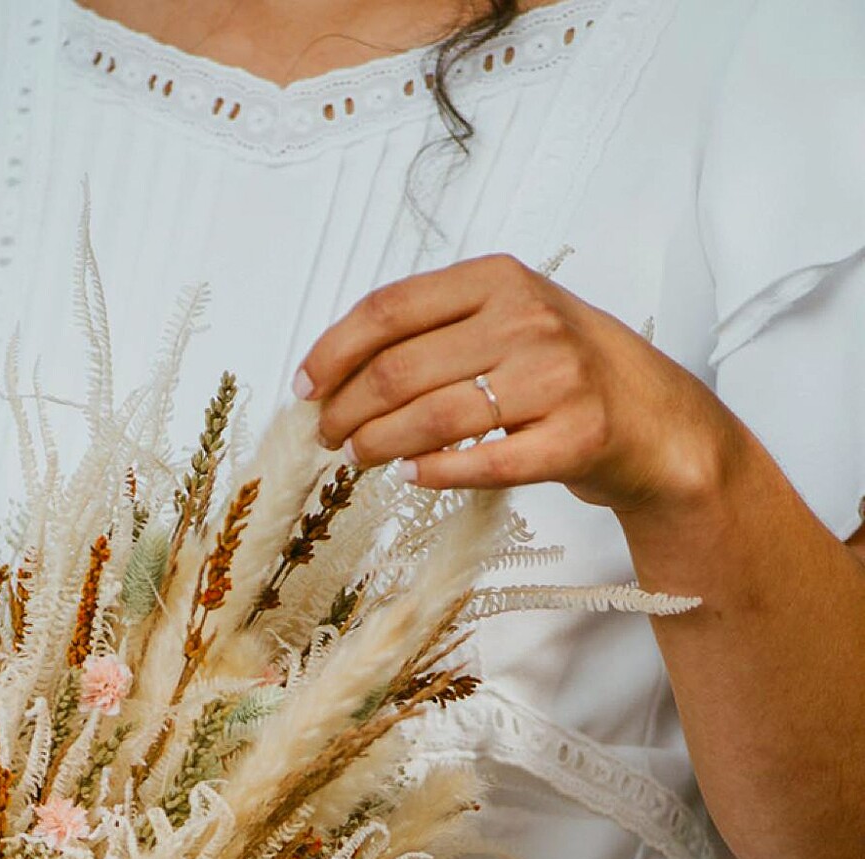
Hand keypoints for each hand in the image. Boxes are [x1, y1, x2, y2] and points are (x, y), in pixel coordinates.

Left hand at [295, 254, 733, 515]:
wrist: (656, 419)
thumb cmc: (564, 370)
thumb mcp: (506, 321)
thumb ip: (436, 331)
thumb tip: (336, 372)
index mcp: (499, 279)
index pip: (391, 310)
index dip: (334, 351)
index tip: (304, 386)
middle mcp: (528, 320)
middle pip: (401, 370)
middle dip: (348, 408)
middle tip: (327, 435)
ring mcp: (556, 379)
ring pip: (434, 419)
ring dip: (379, 444)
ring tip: (357, 457)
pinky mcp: (575, 438)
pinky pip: (484, 464)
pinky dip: (435, 473)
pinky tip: (410, 476)